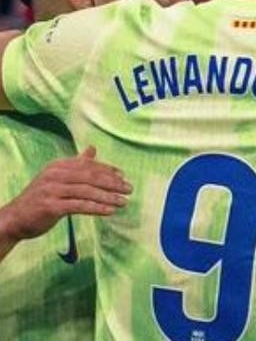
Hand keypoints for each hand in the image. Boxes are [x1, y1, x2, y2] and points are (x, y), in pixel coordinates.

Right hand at [0, 147, 130, 241]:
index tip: (124, 177)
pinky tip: (110, 211)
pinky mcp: (51, 206)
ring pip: (87, 191)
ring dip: (108, 197)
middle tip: (129, 189)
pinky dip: (97, 208)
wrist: (14, 219)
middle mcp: (55, 174)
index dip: (108, 170)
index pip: (89, 166)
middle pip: (91, 176)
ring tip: (123, 202)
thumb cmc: (40, 199)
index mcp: (58, 166)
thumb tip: (92, 149)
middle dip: (113, 183)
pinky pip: (79, 206)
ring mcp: (52, 190)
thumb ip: (76, 165)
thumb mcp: (57, 178)